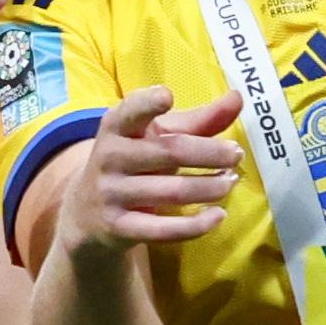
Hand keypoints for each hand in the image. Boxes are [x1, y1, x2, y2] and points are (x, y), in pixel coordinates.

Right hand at [35, 86, 239, 271]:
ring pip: (173, 191)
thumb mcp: (157, 138)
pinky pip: (164, 230)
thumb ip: (198, 121)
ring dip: (211, 187)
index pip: (127, 113)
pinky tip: (219, 215)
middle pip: (168, 152)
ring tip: (230, 182)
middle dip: (209, 152)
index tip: (167, 95)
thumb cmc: (136, 165)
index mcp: (116, 129)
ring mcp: (111, 194)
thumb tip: (237, 97)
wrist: (88, 215)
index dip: (146, 104)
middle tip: (236, 154)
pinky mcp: (118, 227)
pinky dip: (197, 225)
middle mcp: (109, 158)